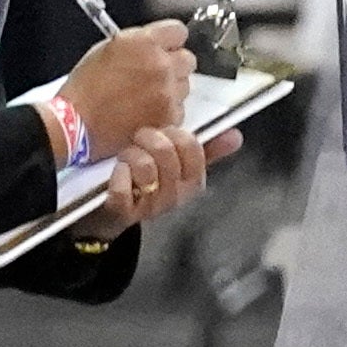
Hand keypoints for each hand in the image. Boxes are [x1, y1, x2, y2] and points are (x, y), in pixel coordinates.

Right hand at [49, 19, 192, 165]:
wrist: (77, 123)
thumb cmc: (85, 87)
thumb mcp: (107, 48)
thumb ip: (138, 42)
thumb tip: (157, 43)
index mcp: (145, 42)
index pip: (178, 31)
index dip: (170, 41)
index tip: (165, 47)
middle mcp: (160, 65)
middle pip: (187, 60)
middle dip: (173, 65)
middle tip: (154, 75)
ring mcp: (167, 93)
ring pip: (185, 86)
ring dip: (170, 90)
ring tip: (145, 97)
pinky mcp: (168, 118)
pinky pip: (179, 110)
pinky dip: (166, 112)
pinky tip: (145, 113)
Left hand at [98, 117, 239, 227]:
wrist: (111, 215)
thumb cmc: (147, 184)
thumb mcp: (177, 166)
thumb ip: (207, 150)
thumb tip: (236, 135)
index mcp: (192, 183)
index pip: (193, 149)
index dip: (176, 134)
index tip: (163, 131)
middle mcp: (175, 197)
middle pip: (167, 154)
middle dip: (149, 138)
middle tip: (138, 139)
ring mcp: (150, 208)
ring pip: (146, 168)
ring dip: (131, 154)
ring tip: (125, 155)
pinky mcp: (123, 213)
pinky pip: (123, 189)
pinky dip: (118, 175)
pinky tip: (117, 171)